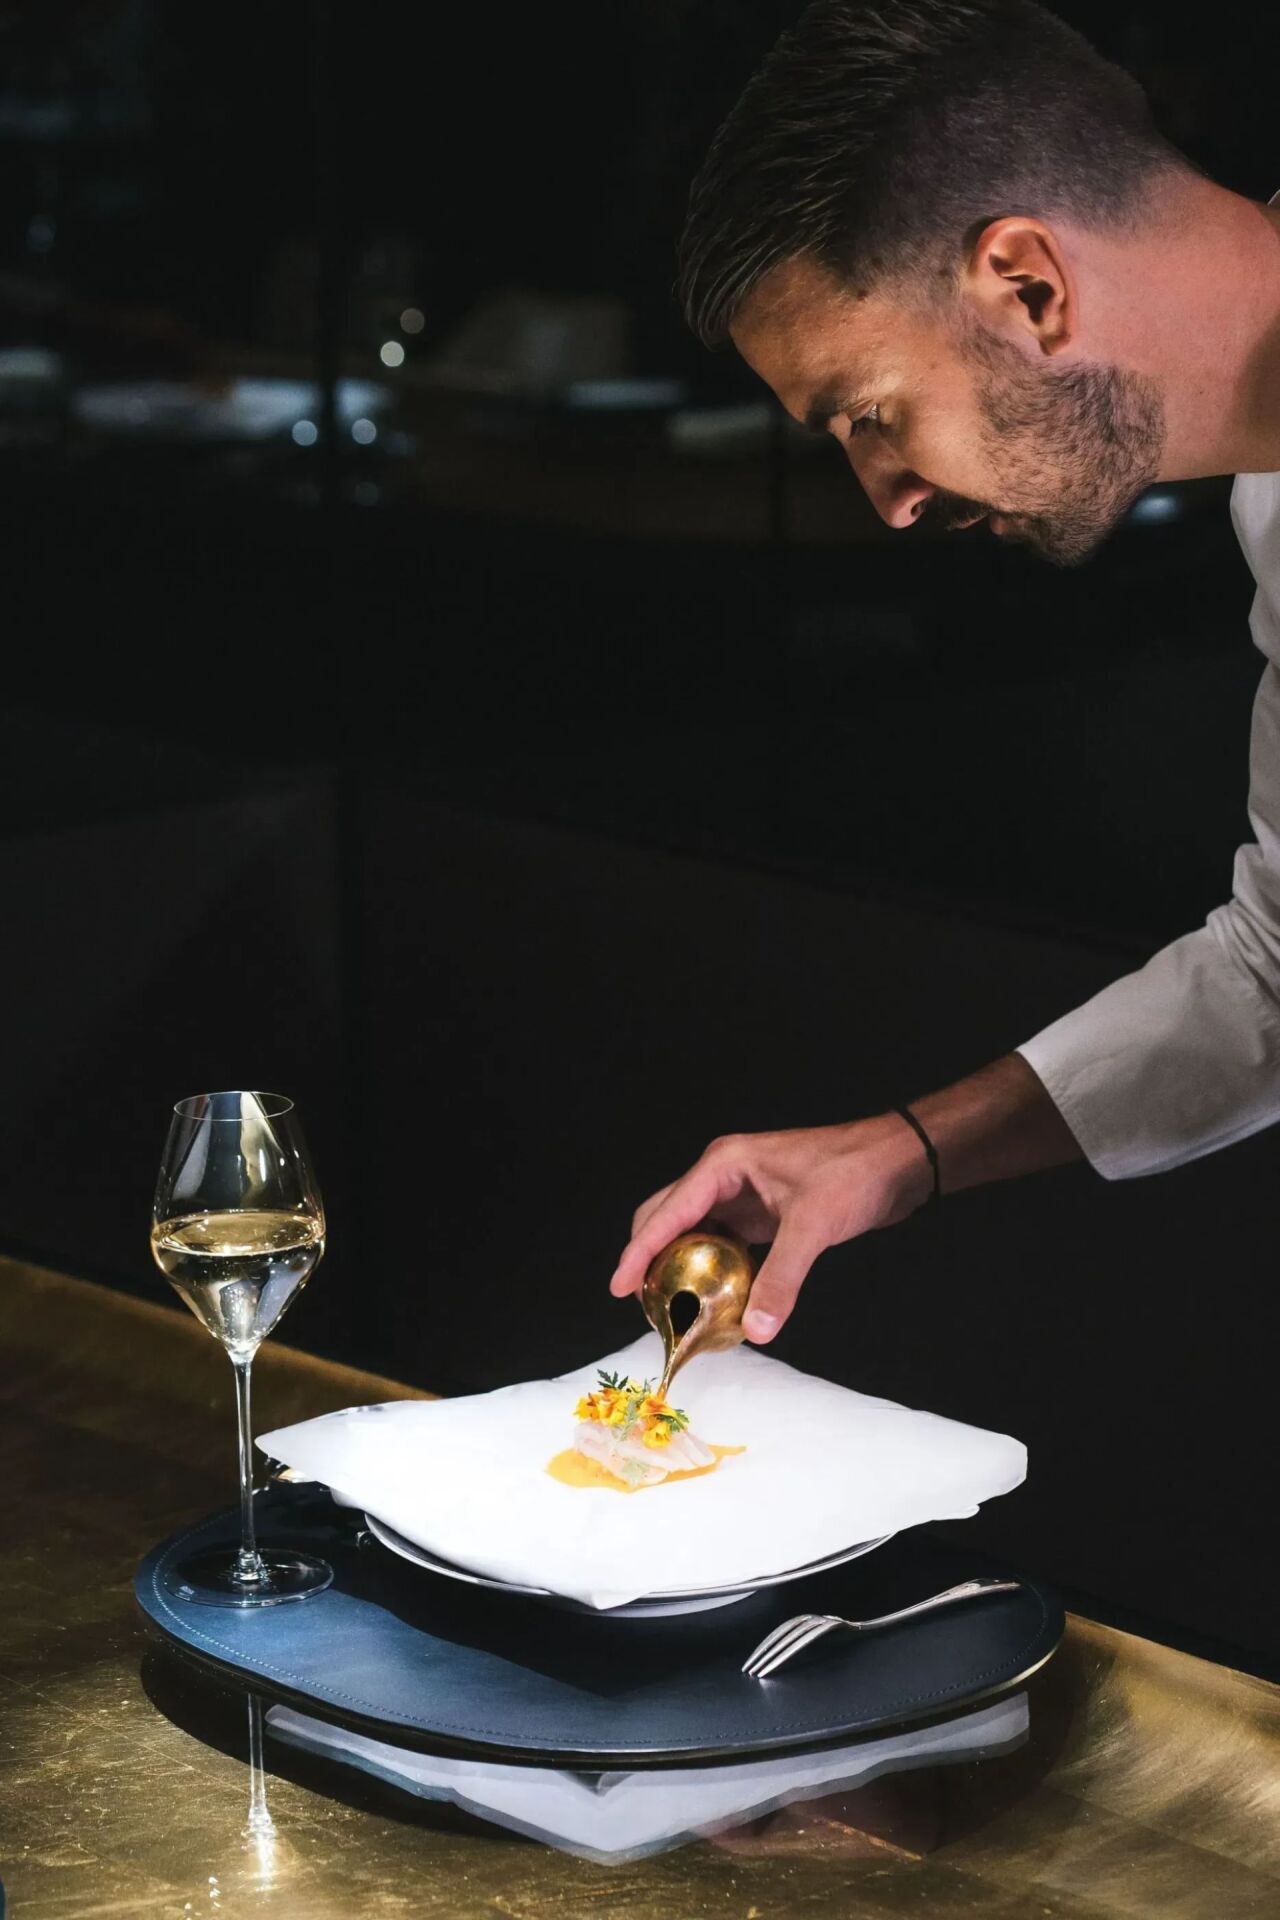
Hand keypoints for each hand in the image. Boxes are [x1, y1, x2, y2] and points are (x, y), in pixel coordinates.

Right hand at [608, 1114, 932, 1342]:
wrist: (897, 1159)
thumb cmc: (854, 1173)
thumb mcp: (814, 1225)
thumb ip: (782, 1278)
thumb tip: (757, 1330)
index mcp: (724, 1165)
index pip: (667, 1212)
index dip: (637, 1251)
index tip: (619, 1287)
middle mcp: (723, 1176)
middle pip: (666, 1217)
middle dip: (649, 1258)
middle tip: (644, 1306)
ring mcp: (740, 1194)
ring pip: (691, 1232)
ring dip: (678, 1266)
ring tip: (669, 1308)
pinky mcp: (758, 1214)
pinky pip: (720, 1244)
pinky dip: (710, 1270)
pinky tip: (711, 1299)